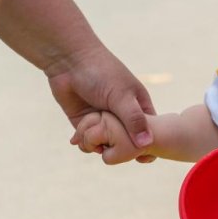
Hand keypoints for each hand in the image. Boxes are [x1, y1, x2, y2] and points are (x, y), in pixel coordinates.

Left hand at [47, 45, 156, 162]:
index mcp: (138, 105)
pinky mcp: (84, 121)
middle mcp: (121, 114)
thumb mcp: (121, 96)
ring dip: (100, 146)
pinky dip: (85, 143)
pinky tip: (81, 141)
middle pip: (126, 141)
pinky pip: (88, 139)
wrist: (69, 61)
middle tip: (115, 154)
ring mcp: (103, 119)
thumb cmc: (101, 72)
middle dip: (121, 150)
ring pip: (106, 143)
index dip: (146, 145)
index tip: (143, 158)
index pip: (148, 131)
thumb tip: (146, 144)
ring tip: (94, 144)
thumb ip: (134, 120)